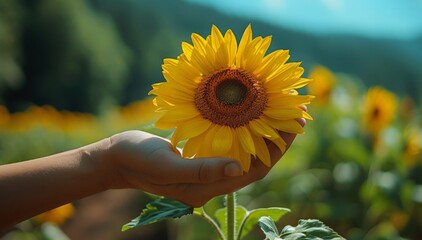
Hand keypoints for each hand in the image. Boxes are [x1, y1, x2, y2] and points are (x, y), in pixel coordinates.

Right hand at [105, 117, 304, 206]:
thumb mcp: (167, 165)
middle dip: (279, 139)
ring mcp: (208, 169)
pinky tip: (253, 116)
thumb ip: (201, 169)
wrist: (117, 158)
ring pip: (246, 152)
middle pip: (256, 161)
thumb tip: (239, 168)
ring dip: (265, 133)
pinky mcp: (201, 157)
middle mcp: (213, 181)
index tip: (296, 126)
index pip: (255, 170)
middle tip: (298, 114)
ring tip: (282, 112)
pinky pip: (231, 145)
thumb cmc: (138, 160)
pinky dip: (246, 131)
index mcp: (208, 187)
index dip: (278, 149)